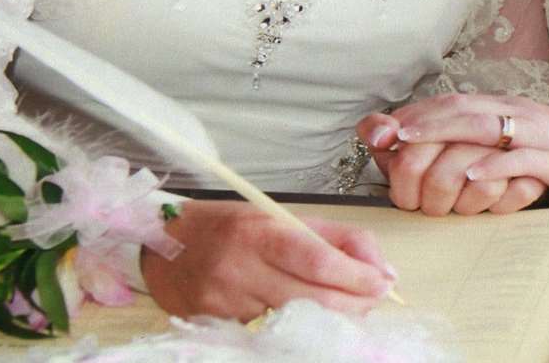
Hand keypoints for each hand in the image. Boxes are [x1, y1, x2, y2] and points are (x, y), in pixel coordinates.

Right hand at [139, 200, 394, 319]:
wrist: (165, 246)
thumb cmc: (230, 228)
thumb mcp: (281, 216)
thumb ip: (336, 237)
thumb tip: (382, 268)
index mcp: (262, 232)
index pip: (319, 261)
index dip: (357, 277)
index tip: (383, 283)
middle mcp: (243, 268)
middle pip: (313, 299)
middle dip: (354, 304)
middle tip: (374, 299)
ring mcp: (229, 302)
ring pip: (295, 320)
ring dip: (330, 317)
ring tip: (345, 306)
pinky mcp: (219, 325)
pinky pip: (270, 332)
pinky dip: (296, 326)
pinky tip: (305, 318)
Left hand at [364, 95, 548, 208]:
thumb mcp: (528, 148)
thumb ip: (493, 146)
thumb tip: (453, 158)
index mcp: (510, 109)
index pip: (455, 103)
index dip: (419, 112)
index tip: (384, 126)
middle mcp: (520, 113)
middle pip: (461, 107)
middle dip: (420, 118)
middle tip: (385, 131)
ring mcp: (538, 134)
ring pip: (482, 126)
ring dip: (441, 132)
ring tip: (410, 141)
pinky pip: (519, 160)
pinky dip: (491, 165)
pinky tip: (469, 172)